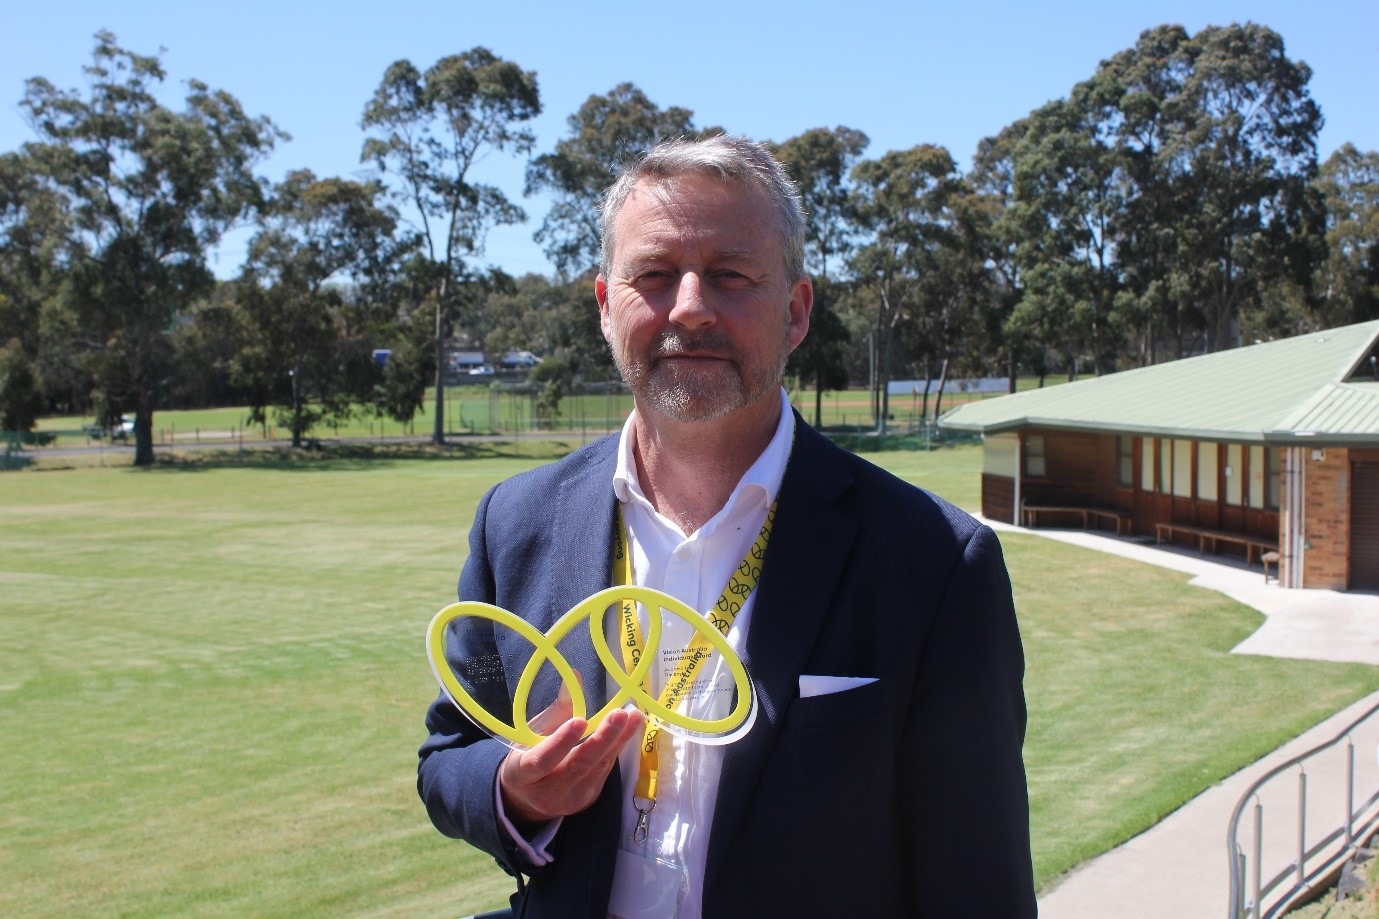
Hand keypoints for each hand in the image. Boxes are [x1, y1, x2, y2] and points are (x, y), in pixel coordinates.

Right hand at [499, 684, 645, 828]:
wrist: (528, 796)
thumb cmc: (528, 754)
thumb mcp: (532, 732)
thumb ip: (557, 708)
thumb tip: (576, 676)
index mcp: (521, 775)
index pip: (541, 761)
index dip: (561, 742)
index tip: (580, 720)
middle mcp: (546, 793)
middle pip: (577, 766)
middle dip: (601, 739)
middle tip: (619, 714)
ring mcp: (569, 800)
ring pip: (597, 768)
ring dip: (618, 740)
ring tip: (633, 716)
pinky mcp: (587, 799)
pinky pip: (604, 770)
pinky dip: (617, 747)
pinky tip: (629, 728)